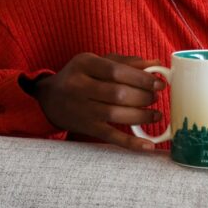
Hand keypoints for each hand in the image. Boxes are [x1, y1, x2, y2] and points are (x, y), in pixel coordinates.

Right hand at [31, 53, 165, 150]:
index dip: (141, 78)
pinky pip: (111, 136)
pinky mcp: (86, 128)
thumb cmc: (80, 76)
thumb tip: (156, 64)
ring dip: (142, 116)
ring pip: (116, 115)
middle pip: (118, 94)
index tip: (159, 83)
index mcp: (84, 64)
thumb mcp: (97, 62)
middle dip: (143, 97)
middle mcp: (79, 86)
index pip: (116, 71)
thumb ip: (126, 62)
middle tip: (155, 98)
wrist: (49, 99)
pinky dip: (131, 143)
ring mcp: (82, 109)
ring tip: (155, 115)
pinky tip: (148, 145)